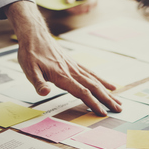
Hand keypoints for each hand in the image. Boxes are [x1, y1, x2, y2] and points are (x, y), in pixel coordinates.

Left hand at [4, 1, 120, 115]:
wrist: (34, 35)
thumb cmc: (30, 54)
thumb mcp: (29, 70)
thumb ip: (38, 83)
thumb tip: (45, 92)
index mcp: (62, 76)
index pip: (82, 92)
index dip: (93, 103)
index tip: (103, 113)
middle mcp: (72, 71)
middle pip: (94, 87)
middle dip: (107, 99)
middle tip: (119, 110)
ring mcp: (74, 67)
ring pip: (95, 81)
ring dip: (108, 92)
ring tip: (119, 101)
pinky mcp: (74, 64)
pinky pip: (91, 73)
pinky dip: (103, 81)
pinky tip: (110, 86)